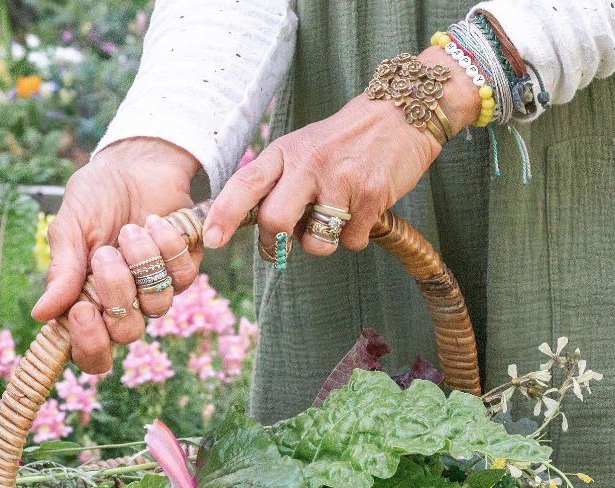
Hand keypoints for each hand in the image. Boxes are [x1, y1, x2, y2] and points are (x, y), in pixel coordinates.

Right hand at [32, 138, 200, 373]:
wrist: (134, 163)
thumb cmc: (96, 197)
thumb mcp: (70, 229)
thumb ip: (62, 271)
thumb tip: (41, 313)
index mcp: (88, 303)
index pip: (92, 354)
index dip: (90, 345)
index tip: (82, 312)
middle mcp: (124, 305)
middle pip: (128, 334)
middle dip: (117, 294)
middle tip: (105, 255)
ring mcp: (156, 290)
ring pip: (159, 306)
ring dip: (142, 263)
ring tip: (130, 230)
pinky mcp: (185, 271)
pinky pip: (184, 278)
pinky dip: (168, 248)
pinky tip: (155, 223)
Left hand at [203, 46, 479, 256]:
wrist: (402, 114)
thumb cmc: (346, 139)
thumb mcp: (305, 148)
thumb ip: (280, 182)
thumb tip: (263, 230)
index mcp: (286, 152)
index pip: (246, 183)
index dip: (224, 214)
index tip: (212, 239)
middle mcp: (308, 164)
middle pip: (276, 222)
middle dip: (277, 244)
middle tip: (284, 247)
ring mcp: (340, 180)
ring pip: (316, 243)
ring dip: (323, 243)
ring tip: (337, 216)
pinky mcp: (370, 197)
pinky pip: (351, 242)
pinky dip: (356, 236)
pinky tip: (364, 210)